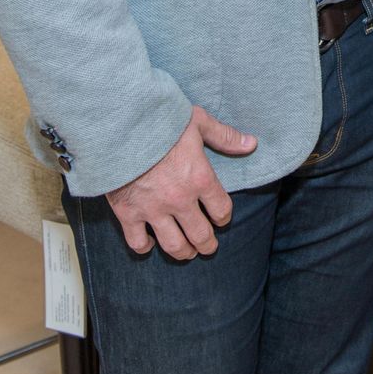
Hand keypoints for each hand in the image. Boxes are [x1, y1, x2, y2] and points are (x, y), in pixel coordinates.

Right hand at [106, 105, 256, 259]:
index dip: (224, 217)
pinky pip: (138, 242)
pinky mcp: (128, 213)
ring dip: (184, 252)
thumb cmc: (161, 120)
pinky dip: (145, 247)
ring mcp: (153, 209)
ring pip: (174, 245)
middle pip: (200, 235)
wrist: (121, 126)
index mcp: (200, 178)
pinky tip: (149, 243)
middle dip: (207, 244)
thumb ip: (225, 136)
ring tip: (187, 252)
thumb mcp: (198, 122)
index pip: (221, 209)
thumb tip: (251, 143)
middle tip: (208, 247)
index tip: (221, 218)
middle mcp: (180, 200)